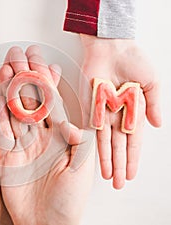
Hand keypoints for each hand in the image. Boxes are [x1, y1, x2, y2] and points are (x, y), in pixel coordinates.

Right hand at [0, 46, 94, 224]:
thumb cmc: (69, 200)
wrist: (46, 223)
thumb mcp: (81, 170)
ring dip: (9, 90)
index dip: (46, 83)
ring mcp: (22, 144)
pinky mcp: (7, 154)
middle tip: (18, 56)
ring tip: (5, 68)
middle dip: (25, 78)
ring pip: (14, 111)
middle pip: (31, 101)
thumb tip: (71, 124)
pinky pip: (1, 129)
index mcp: (60, 137)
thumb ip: (80, 143)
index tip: (40, 62)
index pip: (52, 103)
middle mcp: (40, 137)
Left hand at [79, 34, 160, 188]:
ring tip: (108, 176)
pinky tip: (93, 156)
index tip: (131, 174)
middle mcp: (118, 115)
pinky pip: (90, 128)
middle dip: (119, 165)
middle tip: (119, 184)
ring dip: (106, 159)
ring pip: (104, 142)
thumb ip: (154, 104)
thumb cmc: (133, 60)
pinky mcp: (88, 106)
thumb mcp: (151, 82)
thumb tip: (158, 125)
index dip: (132, 158)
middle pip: (118, 146)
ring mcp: (102, 113)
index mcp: (134, 111)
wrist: (110, 47)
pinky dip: (91, 142)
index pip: (133, 141)